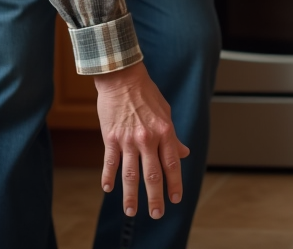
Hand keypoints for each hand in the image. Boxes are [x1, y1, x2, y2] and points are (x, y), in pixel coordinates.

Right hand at [94, 61, 189, 218]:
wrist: (122, 77)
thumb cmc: (146, 94)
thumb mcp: (166, 113)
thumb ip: (173, 137)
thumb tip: (184, 153)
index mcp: (164, 131)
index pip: (172, 164)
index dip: (174, 184)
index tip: (175, 199)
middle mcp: (147, 138)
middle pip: (152, 175)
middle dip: (155, 198)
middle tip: (156, 214)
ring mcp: (128, 139)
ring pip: (130, 174)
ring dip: (131, 195)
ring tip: (131, 211)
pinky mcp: (110, 138)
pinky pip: (110, 162)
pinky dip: (108, 177)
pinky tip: (108, 189)